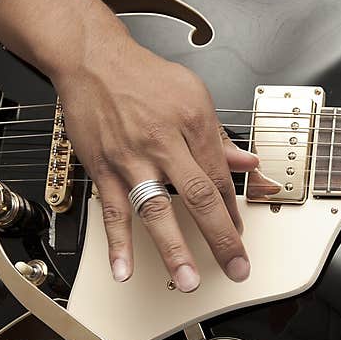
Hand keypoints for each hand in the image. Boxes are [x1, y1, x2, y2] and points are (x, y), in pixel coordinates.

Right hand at [51, 30, 258, 291]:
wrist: (92, 59)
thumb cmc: (144, 77)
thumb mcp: (194, 95)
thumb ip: (220, 137)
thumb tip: (248, 164)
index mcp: (194, 122)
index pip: (221, 176)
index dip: (234, 210)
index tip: (240, 235)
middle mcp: (164, 142)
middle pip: (199, 197)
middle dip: (220, 237)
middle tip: (236, 268)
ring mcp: (132, 158)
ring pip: (156, 210)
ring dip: (173, 249)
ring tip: (188, 280)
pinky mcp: (103, 168)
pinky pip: (112, 211)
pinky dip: (117, 243)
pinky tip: (123, 269)